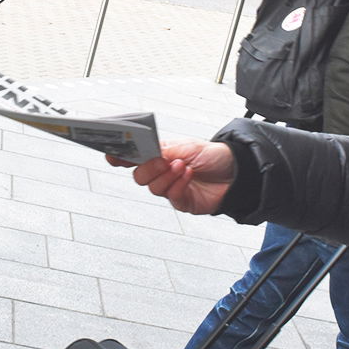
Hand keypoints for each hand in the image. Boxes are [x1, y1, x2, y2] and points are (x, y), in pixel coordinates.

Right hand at [109, 139, 235, 214]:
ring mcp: (171, 188)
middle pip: (140, 176)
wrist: (236, 172)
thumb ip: (164, 151)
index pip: (134, 158)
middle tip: (163, 161)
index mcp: (159, 156)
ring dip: (167, 176)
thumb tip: (147, 153)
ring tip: (182, 166)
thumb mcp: (187, 147)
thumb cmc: (212, 156)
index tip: (113, 156)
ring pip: (154, 188)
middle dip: (149, 168)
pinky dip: (179, 185)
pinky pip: (172, 197)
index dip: (120, 158)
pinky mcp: (182, 201)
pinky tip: (188, 174)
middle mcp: (162, 173)